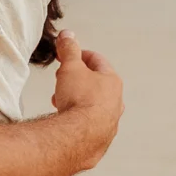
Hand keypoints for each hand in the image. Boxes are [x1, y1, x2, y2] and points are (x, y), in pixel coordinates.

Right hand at [49, 30, 122, 170]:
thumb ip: (69, 50)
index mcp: (113, 81)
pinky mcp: (101, 139)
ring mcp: (110, 122)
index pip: (96, 60)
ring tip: (59, 100)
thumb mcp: (71, 67)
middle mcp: (116, 102)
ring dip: (76, 99)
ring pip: (92, 105)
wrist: (78, 137)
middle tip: (61, 78)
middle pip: (95, 83)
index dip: (79, 55)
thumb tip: (68, 35)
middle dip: (76, 78)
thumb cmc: (79, 100)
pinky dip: (77, 118)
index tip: (66, 56)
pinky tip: (65, 120)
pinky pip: (89, 124)